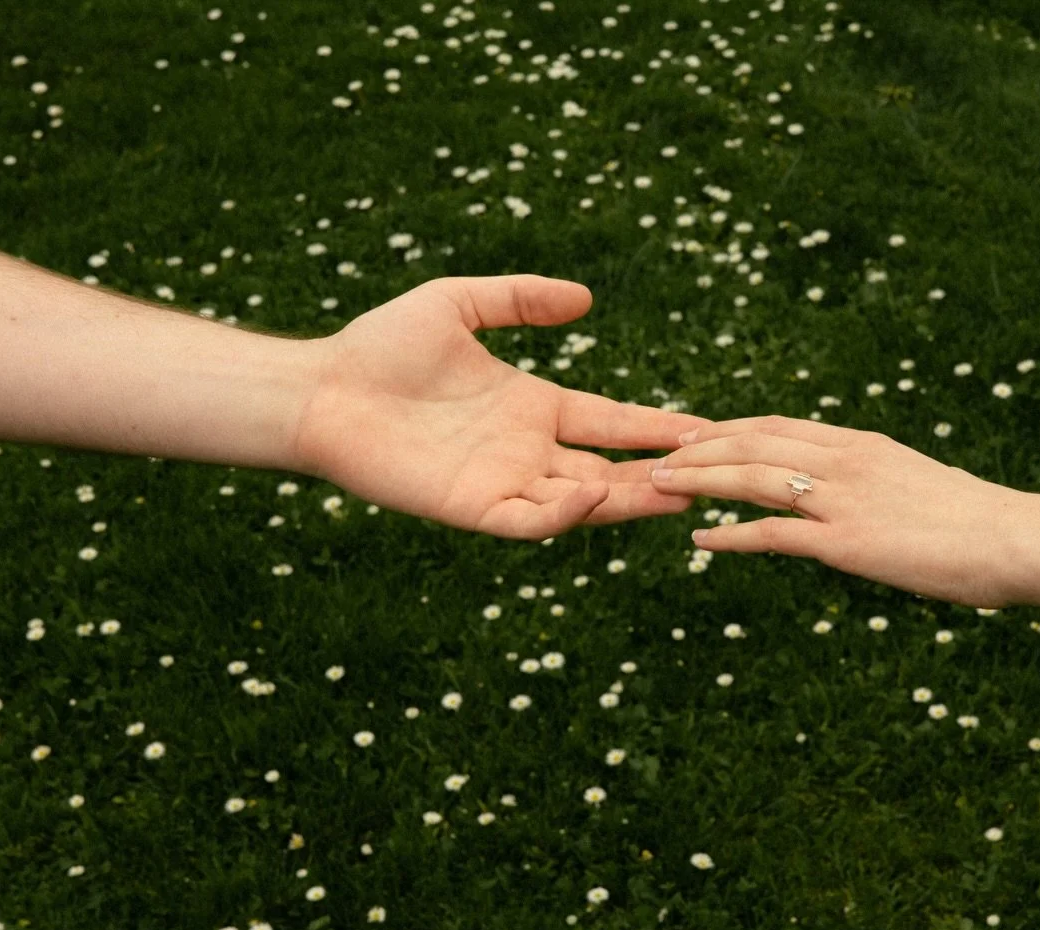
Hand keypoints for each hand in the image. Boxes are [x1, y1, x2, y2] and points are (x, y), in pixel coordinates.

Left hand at [293, 275, 707, 538]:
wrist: (322, 388)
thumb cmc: (380, 346)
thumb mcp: (458, 304)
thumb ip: (520, 298)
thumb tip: (587, 299)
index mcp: (534, 407)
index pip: (612, 422)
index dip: (658, 427)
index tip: (709, 427)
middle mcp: (527, 451)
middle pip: (612, 470)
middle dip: (662, 475)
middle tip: (717, 475)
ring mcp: (503, 482)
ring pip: (583, 503)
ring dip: (629, 501)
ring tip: (678, 493)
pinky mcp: (472, 508)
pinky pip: (528, 521)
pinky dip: (563, 514)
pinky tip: (591, 493)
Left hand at [649, 416, 1025, 607]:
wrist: (1014, 539)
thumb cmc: (978, 519)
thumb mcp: (918, 481)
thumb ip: (879, 479)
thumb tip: (862, 489)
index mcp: (861, 443)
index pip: (777, 425)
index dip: (727, 428)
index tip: (693, 432)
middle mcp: (845, 461)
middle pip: (751, 442)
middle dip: (698, 447)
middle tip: (657, 454)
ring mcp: (842, 499)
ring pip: (751, 478)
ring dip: (699, 480)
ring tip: (660, 487)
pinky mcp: (845, 542)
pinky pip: (771, 536)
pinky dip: (730, 536)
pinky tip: (700, 542)